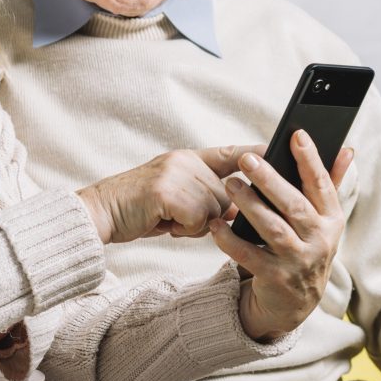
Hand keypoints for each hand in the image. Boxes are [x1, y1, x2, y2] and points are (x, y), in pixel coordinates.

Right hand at [77, 146, 262, 243]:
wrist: (99, 212)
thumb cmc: (138, 209)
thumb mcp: (174, 196)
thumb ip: (204, 197)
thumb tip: (236, 209)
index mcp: (188, 158)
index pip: (232, 153)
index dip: (257, 155)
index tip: (281, 151)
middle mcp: (185, 160)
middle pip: (227, 193)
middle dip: (211, 215)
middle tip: (178, 218)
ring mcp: (177, 173)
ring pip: (215, 209)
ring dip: (196, 225)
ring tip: (169, 221)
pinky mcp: (168, 191)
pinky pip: (199, 219)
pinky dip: (184, 229)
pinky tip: (164, 224)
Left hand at [210, 130, 351, 340]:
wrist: (294, 302)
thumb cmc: (304, 247)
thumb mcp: (321, 221)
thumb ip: (329, 184)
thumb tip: (347, 150)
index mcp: (331, 220)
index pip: (322, 184)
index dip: (311, 159)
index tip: (296, 134)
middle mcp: (320, 241)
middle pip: (294, 205)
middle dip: (271, 180)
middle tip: (247, 159)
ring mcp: (299, 262)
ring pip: (273, 229)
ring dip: (250, 206)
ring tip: (230, 185)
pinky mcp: (276, 279)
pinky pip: (249, 256)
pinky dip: (230, 240)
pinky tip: (215, 224)